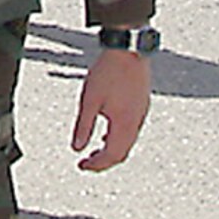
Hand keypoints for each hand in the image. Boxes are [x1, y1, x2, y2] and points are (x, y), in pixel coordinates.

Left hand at [71, 47, 150, 170]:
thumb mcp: (89, 101)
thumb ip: (83, 126)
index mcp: (123, 123)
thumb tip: (76, 148)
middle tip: (86, 163)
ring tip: (94, 153)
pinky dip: (117, 139)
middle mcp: (136, 122)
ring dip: (111, 151)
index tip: (81, 166)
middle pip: (122, 152)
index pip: (112, 155)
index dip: (96, 165)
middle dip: (104, 162)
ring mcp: (141, 114)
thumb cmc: (108, 73)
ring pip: (128, 142)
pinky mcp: (141, 105)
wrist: (128, 51)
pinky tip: (106, 135)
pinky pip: (131, 131)